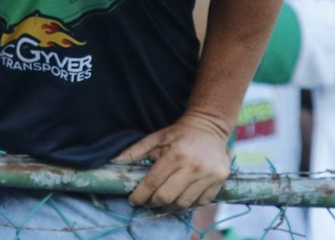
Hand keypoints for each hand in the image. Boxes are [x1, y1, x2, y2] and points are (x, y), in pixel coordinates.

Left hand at [115, 113, 231, 211]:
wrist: (210, 127)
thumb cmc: (180, 133)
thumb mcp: (157, 137)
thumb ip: (136, 150)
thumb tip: (115, 162)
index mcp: (175, 155)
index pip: (153, 182)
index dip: (140, 195)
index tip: (133, 200)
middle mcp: (193, 167)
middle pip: (167, 196)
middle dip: (153, 203)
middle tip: (148, 202)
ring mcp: (208, 176)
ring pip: (183, 203)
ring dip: (169, 206)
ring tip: (163, 202)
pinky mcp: (219, 181)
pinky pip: (200, 203)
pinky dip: (188, 204)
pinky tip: (180, 198)